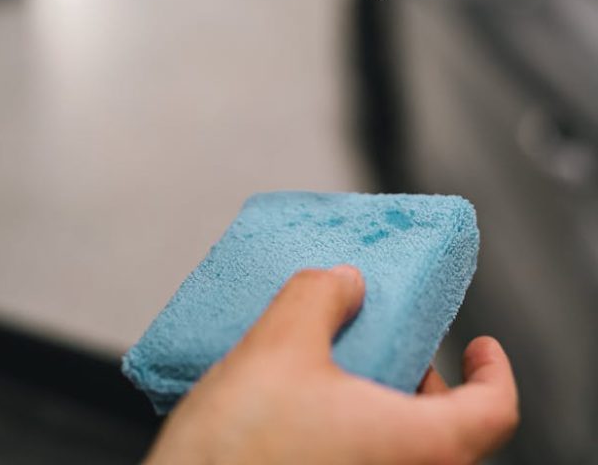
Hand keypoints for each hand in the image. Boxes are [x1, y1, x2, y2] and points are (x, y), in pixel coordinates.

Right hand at [144, 266, 518, 464]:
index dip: (493, 371)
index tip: (480, 344)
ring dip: (385, 412)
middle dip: (422, 383)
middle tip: (392, 349)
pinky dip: (356, 443)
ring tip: (336, 377)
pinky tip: (306, 418)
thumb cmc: (237, 458)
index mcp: (418, 447)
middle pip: (449, 434)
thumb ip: (320, 296)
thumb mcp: (278, 345)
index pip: (495, 413)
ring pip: (405, 455)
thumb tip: (343, 283)